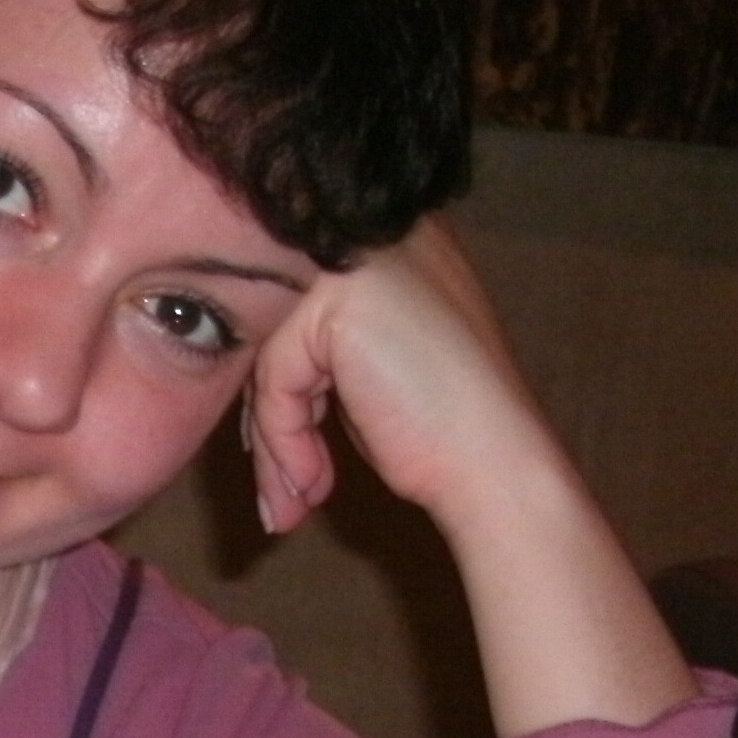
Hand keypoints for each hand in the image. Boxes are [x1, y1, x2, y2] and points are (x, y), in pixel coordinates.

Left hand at [242, 214, 691, 736]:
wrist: (497, 466)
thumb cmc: (438, 431)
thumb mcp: (363, 375)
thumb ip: (310, 354)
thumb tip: (240, 378)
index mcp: (389, 242)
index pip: (294, 313)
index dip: (282, 393)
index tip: (286, 459)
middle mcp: (377, 235)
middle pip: (277, 332)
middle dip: (274, 422)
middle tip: (281, 494)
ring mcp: (358, 260)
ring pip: (271, 359)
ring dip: (277, 442)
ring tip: (292, 502)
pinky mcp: (340, 298)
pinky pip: (278, 377)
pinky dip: (286, 439)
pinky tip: (312, 483)